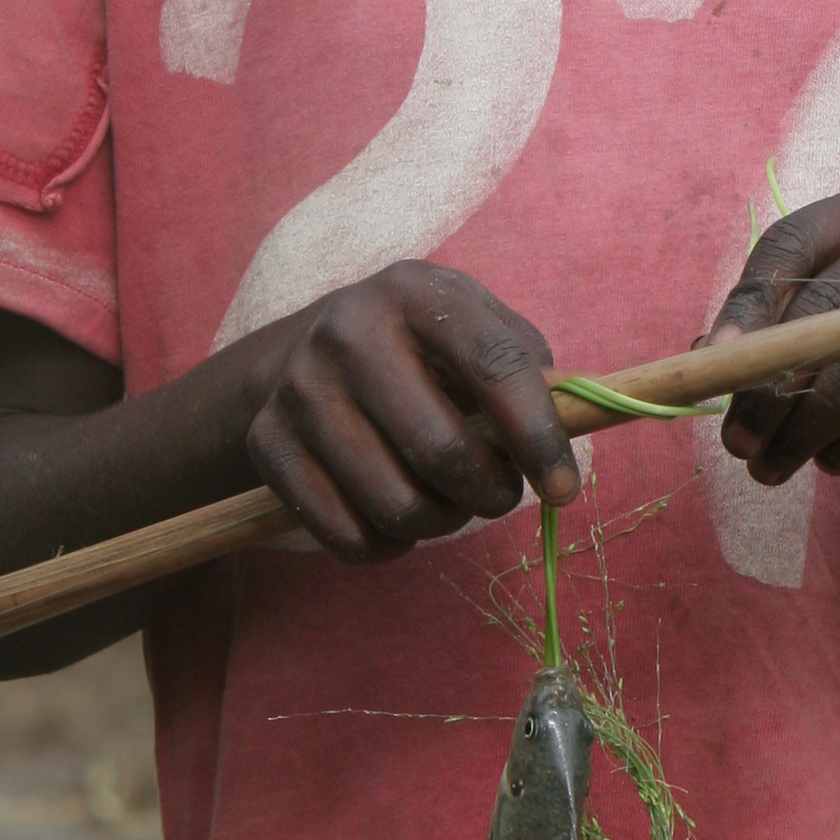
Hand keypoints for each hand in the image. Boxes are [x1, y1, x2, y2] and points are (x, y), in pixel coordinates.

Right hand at [241, 261, 581, 561]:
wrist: (295, 358)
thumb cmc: (416, 352)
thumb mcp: (470, 328)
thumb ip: (527, 368)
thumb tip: (570, 423)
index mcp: (417, 292)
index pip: (497, 367)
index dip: (539, 438)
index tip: (562, 491)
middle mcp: (350, 333)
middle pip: (443, 451)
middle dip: (489, 494)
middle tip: (497, 495)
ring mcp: (301, 391)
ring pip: (397, 505)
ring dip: (442, 523)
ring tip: (448, 504)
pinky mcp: (270, 446)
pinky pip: (349, 538)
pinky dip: (389, 547)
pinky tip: (395, 519)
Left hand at [709, 181, 839, 501]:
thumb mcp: (823, 344)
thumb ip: (770, 336)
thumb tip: (706, 355)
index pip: (796, 239)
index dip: (748, 300)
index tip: (712, 359)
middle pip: (824, 304)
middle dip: (765, 383)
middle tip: (734, 439)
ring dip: (799, 429)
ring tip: (767, 467)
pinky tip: (831, 461)